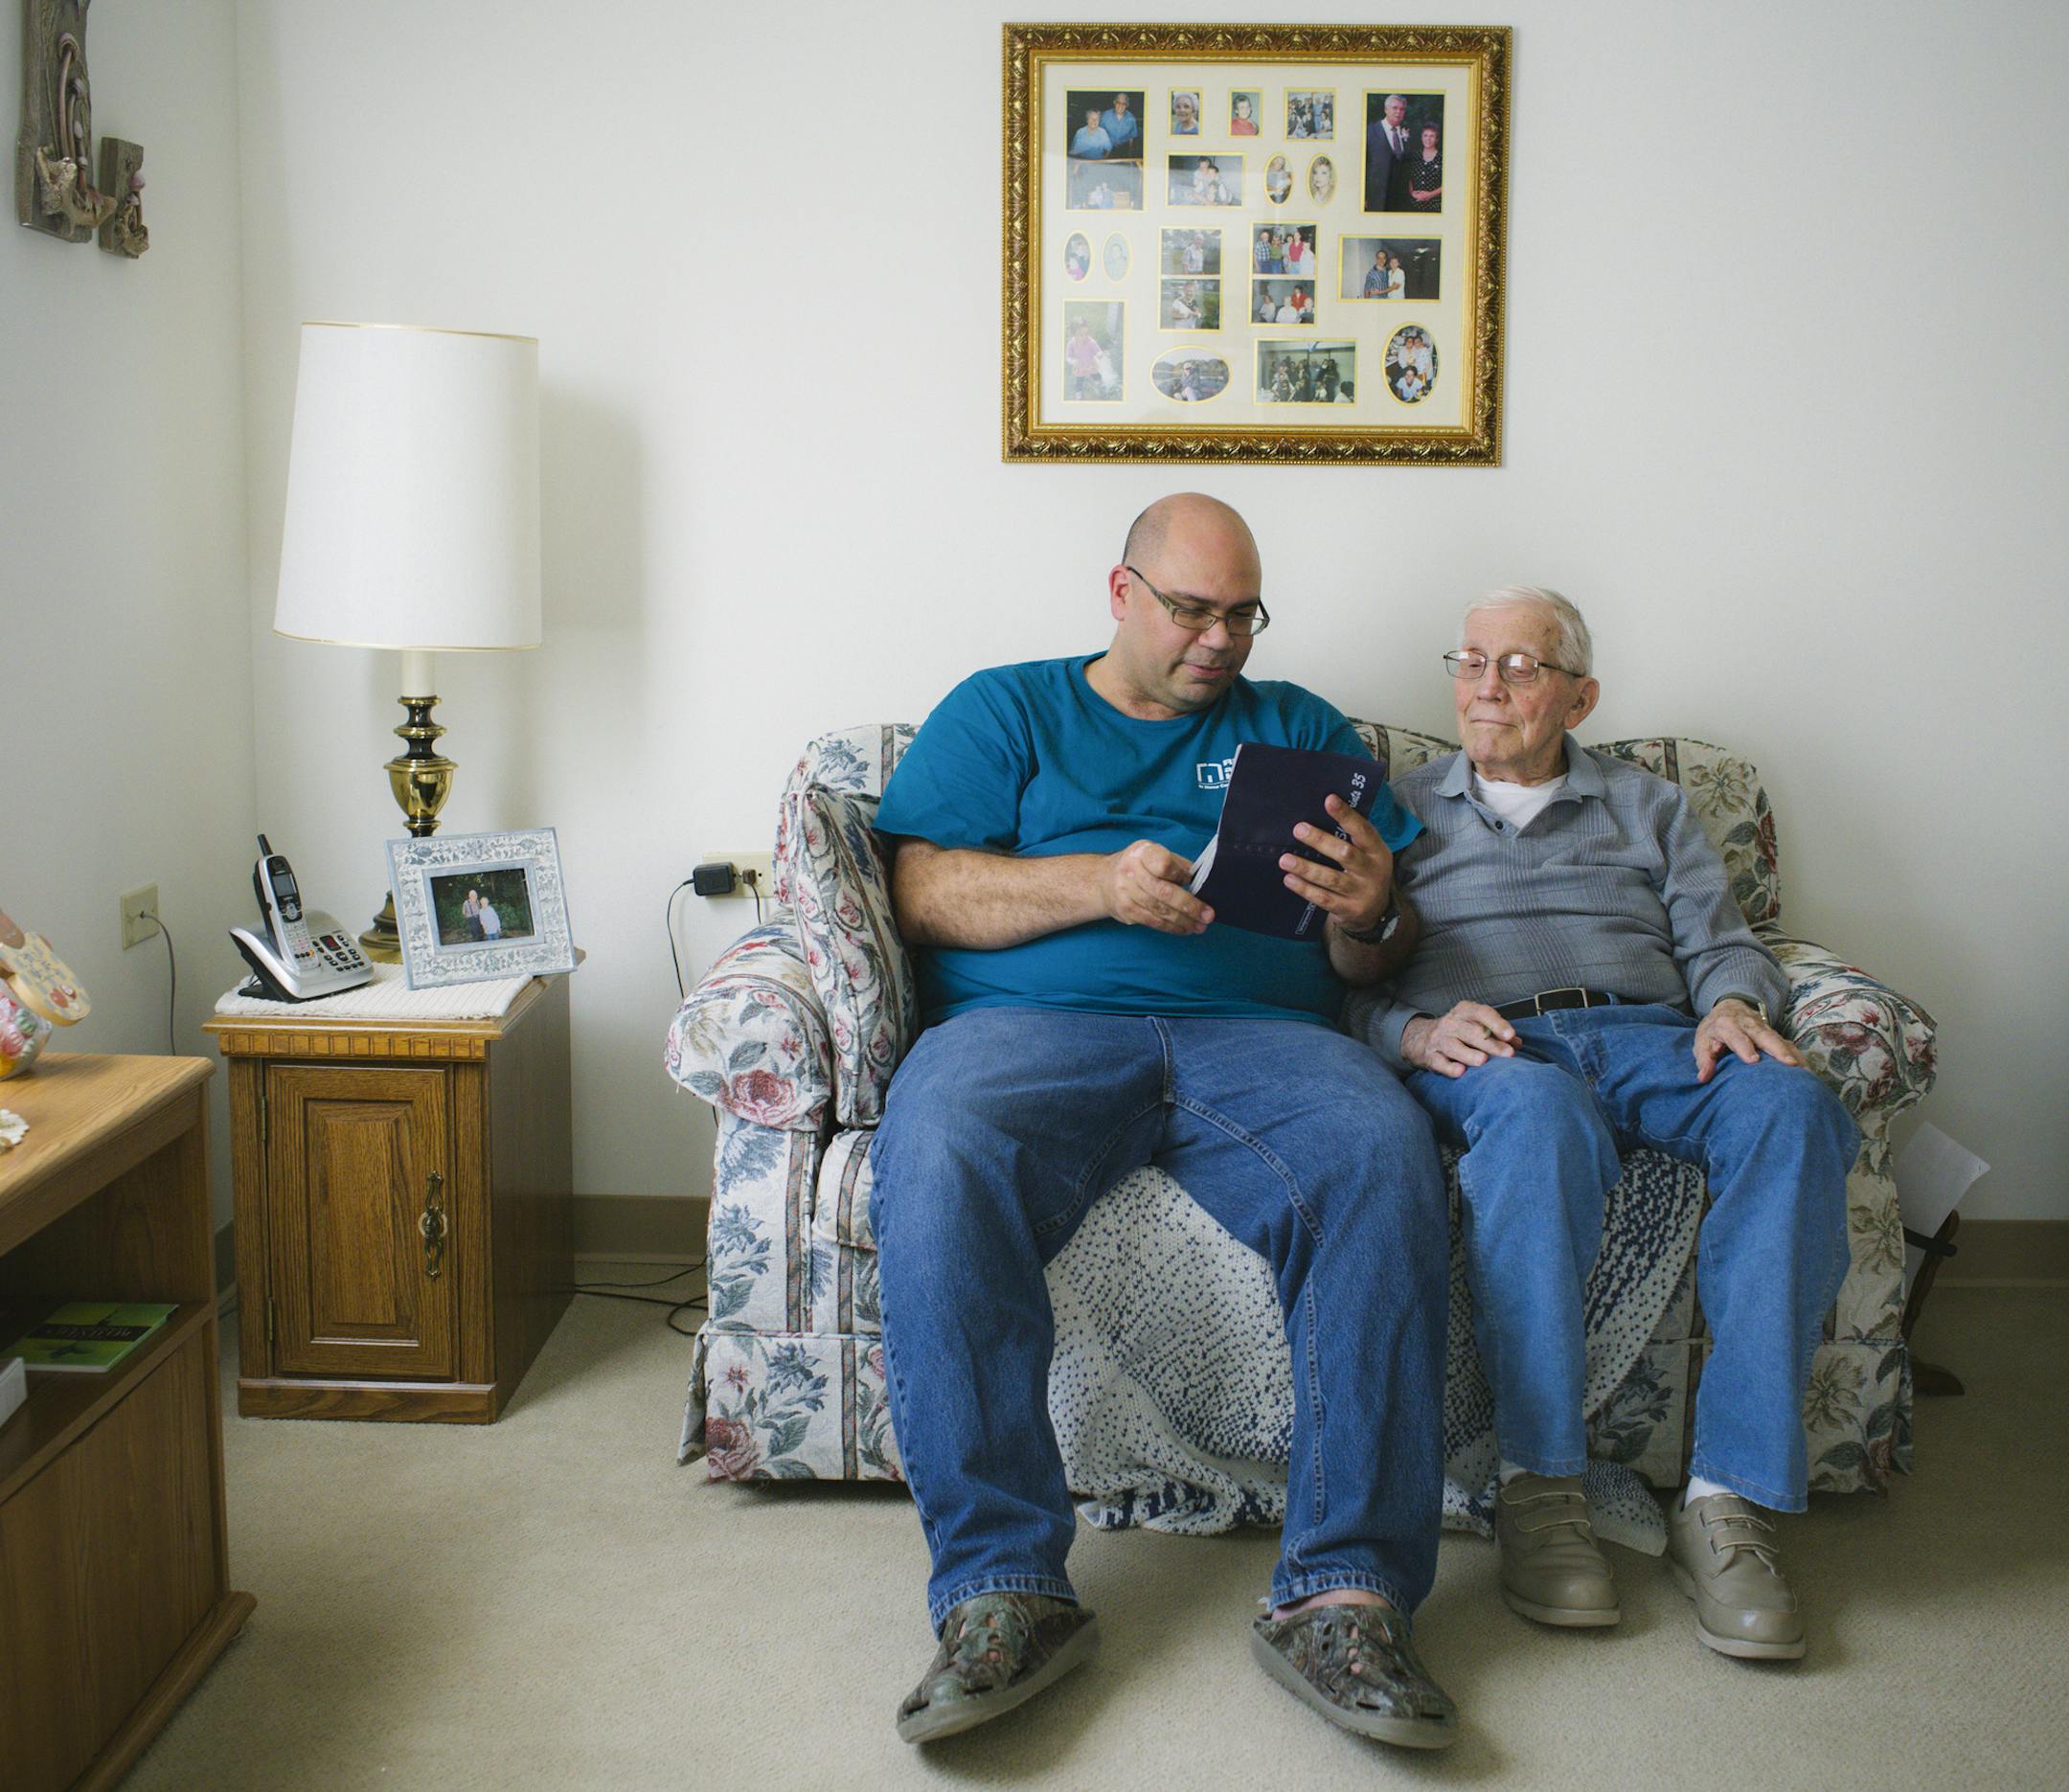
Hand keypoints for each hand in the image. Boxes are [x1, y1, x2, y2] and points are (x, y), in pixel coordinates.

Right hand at [1099, 839, 1211, 934]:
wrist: (1103, 880)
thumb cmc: (1139, 866)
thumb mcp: (1155, 854)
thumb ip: (1178, 865)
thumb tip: (1202, 881)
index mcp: (1142, 853)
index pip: (1164, 864)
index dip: (1180, 875)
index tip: (1192, 882)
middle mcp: (1131, 871)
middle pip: (1164, 892)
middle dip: (1190, 906)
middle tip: (1208, 915)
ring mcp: (1126, 892)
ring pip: (1160, 910)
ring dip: (1184, 921)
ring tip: (1200, 926)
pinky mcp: (1126, 910)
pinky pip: (1153, 921)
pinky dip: (1171, 927)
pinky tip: (1184, 929)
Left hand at [1281, 796, 1393, 932]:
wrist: (1377, 912)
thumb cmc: (1365, 872)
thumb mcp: (1369, 853)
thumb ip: (1353, 837)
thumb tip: (1322, 811)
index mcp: (1377, 851)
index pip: (1363, 830)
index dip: (1346, 815)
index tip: (1329, 800)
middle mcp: (1371, 871)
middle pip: (1345, 854)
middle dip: (1321, 840)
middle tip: (1299, 829)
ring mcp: (1360, 892)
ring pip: (1331, 878)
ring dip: (1306, 868)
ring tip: (1285, 859)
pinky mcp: (1348, 909)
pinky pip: (1323, 898)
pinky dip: (1305, 889)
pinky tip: (1290, 879)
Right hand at [1401, 1002, 1516, 1077]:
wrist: (1421, 1037)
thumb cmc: (1459, 1032)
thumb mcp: (1476, 1025)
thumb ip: (1497, 1033)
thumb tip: (1517, 1043)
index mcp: (1465, 1011)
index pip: (1482, 1013)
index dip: (1497, 1023)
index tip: (1510, 1035)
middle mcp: (1451, 1023)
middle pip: (1472, 1032)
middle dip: (1491, 1043)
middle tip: (1508, 1054)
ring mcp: (1439, 1040)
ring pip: (1454, 1046)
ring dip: (1469, 1054)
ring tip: (1483, 1061)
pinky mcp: (1430, 1056)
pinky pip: (1440, 1062)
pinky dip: (1449, 1067)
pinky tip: (1460, 1072)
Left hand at [1693, 998, 1802, 1082]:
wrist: (1729, 1008)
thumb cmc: (1714, 1030)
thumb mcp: (1702, 1041)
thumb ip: (1704, 1059)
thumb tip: (1703, 1077)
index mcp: (1728, 1025)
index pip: (1736, 1036)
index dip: (1744, 1047)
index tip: (1753, 1060)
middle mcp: (1749, 1025)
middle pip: (1765, 1036)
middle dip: (1777, 1049)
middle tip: (1789, 1064)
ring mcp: (1764, 1028)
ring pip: (1779, 1039)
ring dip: (1792, 1054)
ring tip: (1804, 1071)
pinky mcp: (1774, 1034)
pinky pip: (1788, 1044)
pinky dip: (1798, 1055)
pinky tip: (1807, 1070)